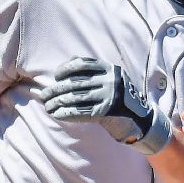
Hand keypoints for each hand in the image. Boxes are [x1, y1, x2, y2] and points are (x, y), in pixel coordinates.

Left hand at [36, 56, 172, 154]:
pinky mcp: (106, 112)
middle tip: (44, 95)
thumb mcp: (111, 78)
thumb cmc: (119, 98)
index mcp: (109, 69)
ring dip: (57, 102)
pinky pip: (79, 112)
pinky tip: (56, 114)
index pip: (82, 64)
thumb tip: (68, 63)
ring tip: (47, 106)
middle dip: (56, 90)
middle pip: (75, 83)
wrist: (140, 119)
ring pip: (75, 98)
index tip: (56, 77)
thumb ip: (92, 70)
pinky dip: (65, 113)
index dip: (65, 70)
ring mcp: (108, 96)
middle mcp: (109, 81)